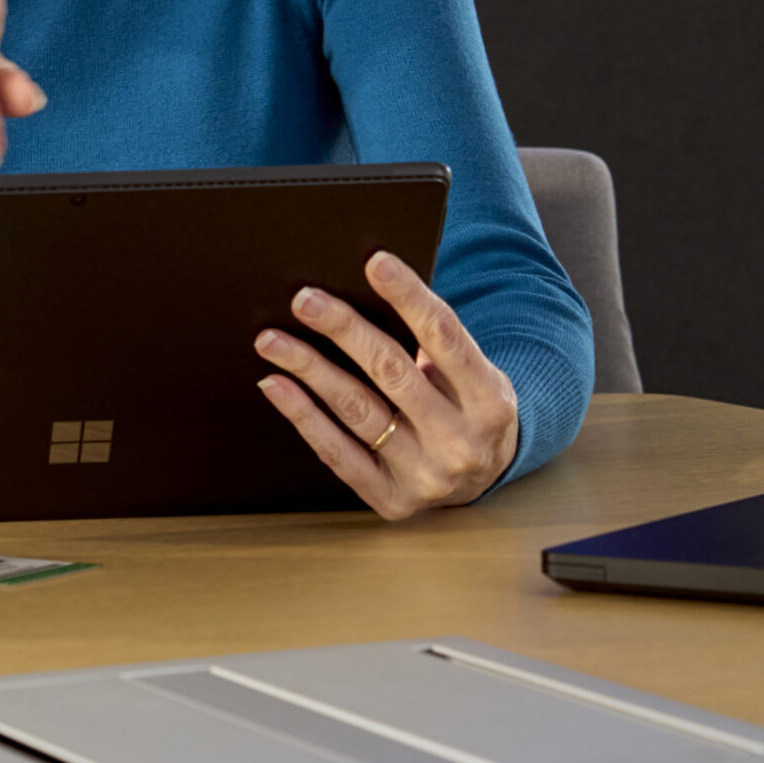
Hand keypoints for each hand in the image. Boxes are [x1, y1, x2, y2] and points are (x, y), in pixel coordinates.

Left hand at [254, 250, 520, 519]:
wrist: (483, 477)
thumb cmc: (466, 407)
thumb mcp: (472, 373)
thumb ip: (433, 341)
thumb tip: (362, 289)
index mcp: (490, 400)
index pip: (446, 337)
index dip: (410, 297)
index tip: (374, 262)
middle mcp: (462, 441)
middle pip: (392, 372)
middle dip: (344, 330)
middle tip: (304, 299)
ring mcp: (427, 475)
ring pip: (357, 410)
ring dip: (309, 369)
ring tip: (273, 339)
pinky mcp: (392, 499)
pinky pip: (338, 453)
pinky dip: (302, 415)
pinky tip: (276, 384)